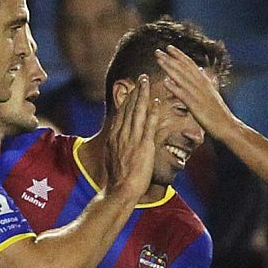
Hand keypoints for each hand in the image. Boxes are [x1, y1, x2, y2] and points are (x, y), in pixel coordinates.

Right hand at [104, 74, 156, 197]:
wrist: (120, 191)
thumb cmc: (117, 180)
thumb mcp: (112, 158)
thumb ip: (115, 146)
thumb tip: (114, 142)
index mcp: (114, 136)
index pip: (121, 113)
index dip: (128, 99)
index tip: (133, 88)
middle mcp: (122, 134)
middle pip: (129, 108)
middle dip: (136, 91)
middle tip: (142, 77)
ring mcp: (132, 139)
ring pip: (137, 112)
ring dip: (143, 95)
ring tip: (148, 81)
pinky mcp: (143, 146)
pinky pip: (148, 126)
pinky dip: (152, 112)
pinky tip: (156, 102)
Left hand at [158, 46, 236, 141]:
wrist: (227, 126)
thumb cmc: (219, 112)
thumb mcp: (212, 92)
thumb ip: (205, 80)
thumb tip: (200, 69)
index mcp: (204, 81)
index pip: (190, 64)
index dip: (179, 55)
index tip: (169, 47)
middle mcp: (201, 85)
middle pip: (183, 68)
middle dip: (170, 58)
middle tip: (157, 51)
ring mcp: (198, 95)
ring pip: (182, 78)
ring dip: (169, 67)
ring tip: (158, 60)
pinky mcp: (196, 106)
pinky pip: (183, 95)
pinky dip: (174, 87)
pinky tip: (165, 81)